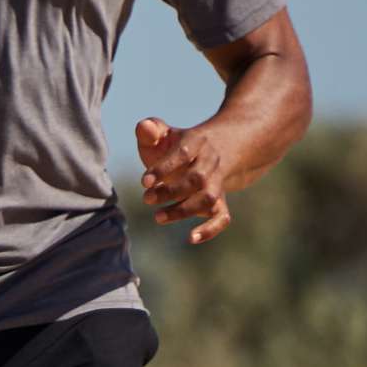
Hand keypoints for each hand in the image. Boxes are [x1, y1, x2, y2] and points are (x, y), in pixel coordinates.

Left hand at [136, 115, 231, 243]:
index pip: (183, 153)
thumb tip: (144, 127)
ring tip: (158, 217)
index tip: (144, 181)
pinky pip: (222, 217)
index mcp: (197, 142)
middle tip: (146, 198)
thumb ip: (150, 129)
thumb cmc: (177, 146)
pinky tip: (190, 239)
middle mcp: (210, 162)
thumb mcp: (163, 133)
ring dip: (184, 210)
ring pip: (208, 198)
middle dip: (171, 191)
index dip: (164, 167)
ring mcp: (217, 183)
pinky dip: (209, 230)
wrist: (216, 151)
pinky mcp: (219, 202)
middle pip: (196, 178)